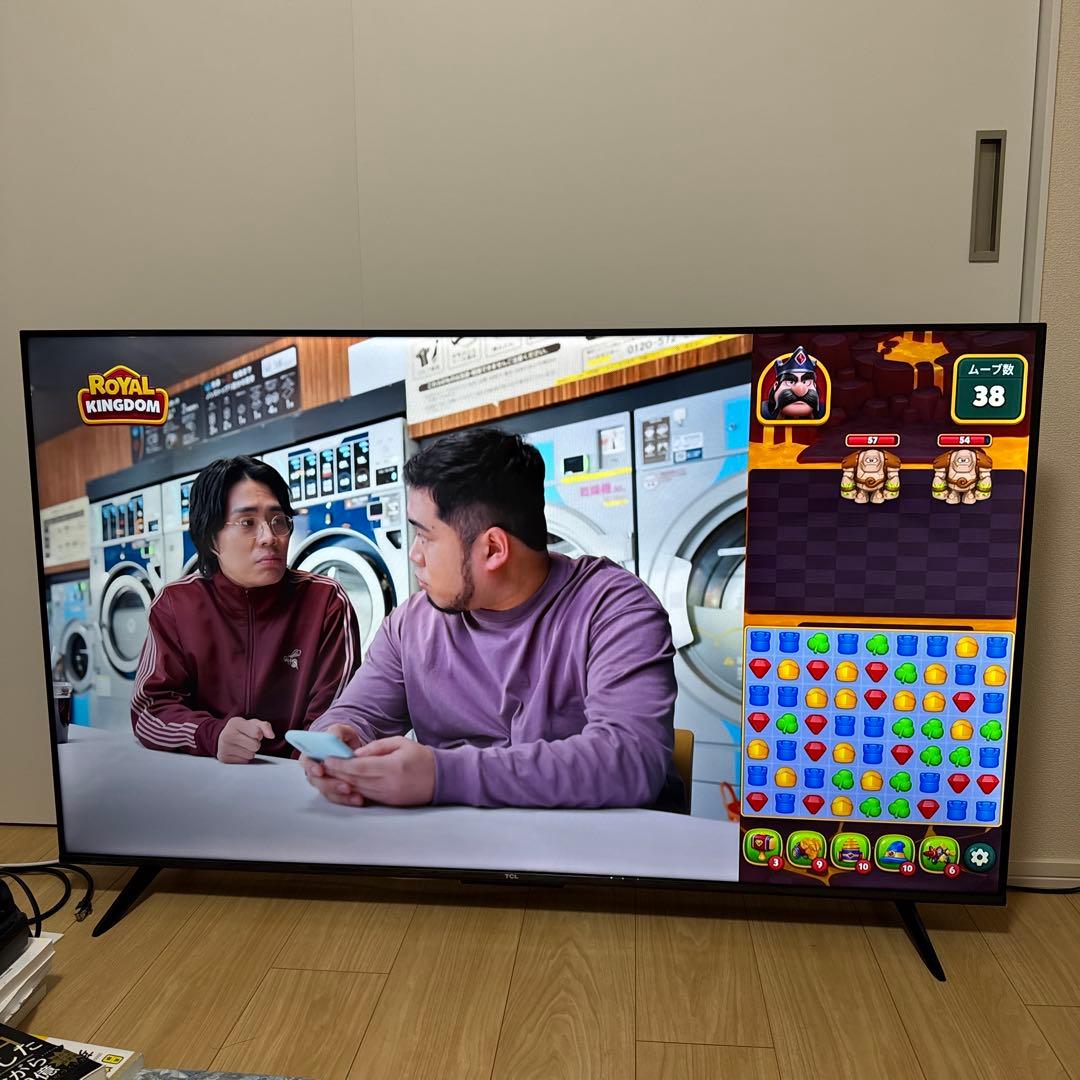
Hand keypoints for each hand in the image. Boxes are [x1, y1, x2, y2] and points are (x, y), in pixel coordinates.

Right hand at [217, 716, 274, 763]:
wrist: (223, 737)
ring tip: (242, 745)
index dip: (259, 734)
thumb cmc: (241, 729)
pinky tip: (237, 751)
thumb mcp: (253, 724)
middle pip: (255, 745)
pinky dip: (244, 758)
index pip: (257, 733)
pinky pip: (244, 762)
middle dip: (255, 743)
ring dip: (250, 751)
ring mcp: (224, 747)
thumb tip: (271, 736)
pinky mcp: (224, 759)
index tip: (254, 732)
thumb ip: (265, 727)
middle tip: (248, 740)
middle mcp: (227, 734)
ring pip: (250, 755)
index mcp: (235, 722)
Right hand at [300, 724, 366, 805]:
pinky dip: (347, 800)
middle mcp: (314, 770)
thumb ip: (336, 732)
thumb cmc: (342, 739)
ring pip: (327, 792)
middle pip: (317, 781)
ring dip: (341, 796)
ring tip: (356, 796)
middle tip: (345, 786)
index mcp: (311, 754)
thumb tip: (333, 739)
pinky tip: (358, 798)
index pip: (305, 761)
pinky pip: (337, 798)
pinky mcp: (334, 791)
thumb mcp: (340, 731)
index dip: (311, 767)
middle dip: (331, 785)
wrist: (352, 750)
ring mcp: (323, 782)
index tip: (320, 771)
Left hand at [321, 736, 435, 806]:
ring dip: (343, 783)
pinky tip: (346, 783)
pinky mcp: (390, 802)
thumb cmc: (421, 757)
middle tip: (323, 766)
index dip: (341, 764)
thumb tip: (356, 754)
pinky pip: (367, 796)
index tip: (328, 759)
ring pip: (359, 790)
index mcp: (392, 767)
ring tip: (331, 774)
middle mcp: (389, 784)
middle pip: (356, 780)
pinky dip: (355, 789)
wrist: (442, 778)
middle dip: (337, 773)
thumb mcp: (401, 743)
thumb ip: (377, 747)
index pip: (359, 767)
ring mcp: (389, 796)